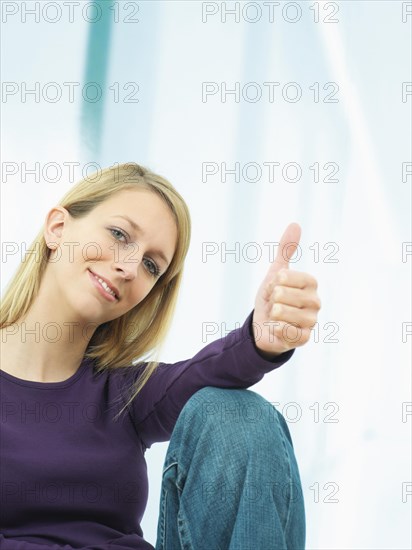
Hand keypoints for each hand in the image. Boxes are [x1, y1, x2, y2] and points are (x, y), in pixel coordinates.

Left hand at [252, 222, 320, 356]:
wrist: (264, 327)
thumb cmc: (272, 298)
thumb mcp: (276, 273)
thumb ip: (286, 250)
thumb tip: (295, 224)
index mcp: (310, 284)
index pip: (288, 276)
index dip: (274, 282)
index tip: (273, 287)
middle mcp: (315, 302)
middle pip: (284, 295)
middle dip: (271, 299)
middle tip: (273, 303)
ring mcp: (311, 321)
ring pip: (284, 313)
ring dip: (272, 314)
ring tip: (275, 316)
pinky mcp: (304, 339)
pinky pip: (288, 332)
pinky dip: (277, 329)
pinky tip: (276, 327)